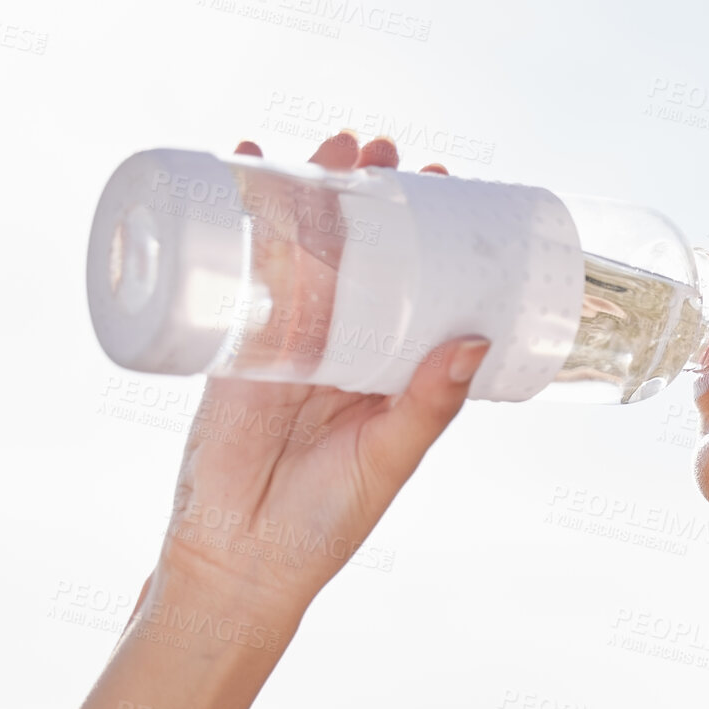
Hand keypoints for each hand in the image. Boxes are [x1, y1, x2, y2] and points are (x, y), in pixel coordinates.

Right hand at [145, 132, 482, 619]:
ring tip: (329, 145)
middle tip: (382, 148)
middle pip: (357, 257)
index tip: (443, 186)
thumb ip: (427, 407)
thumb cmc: (326, 524)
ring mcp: (286, 346)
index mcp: (389, 374)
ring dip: (311, 198)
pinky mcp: (233, 350)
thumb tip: (475, 341)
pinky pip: (241, 279)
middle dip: (366, 199)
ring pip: (302, 257)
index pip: (416, 288)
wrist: (239, 563)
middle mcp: (342, 351)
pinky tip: (246, 176)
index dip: (427, 238)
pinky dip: (242, 229)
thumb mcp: (389, 459)